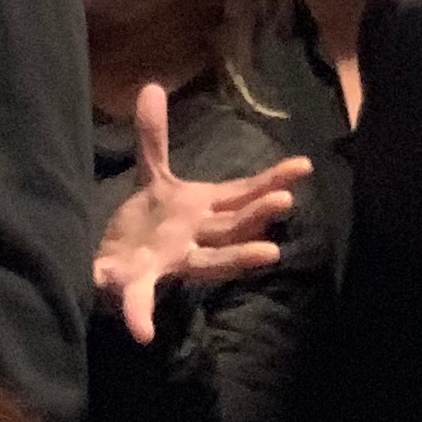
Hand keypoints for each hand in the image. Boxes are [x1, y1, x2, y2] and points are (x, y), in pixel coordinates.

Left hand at [94, 81, 311, 341]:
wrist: (119, 254)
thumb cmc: (148, 219)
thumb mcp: (150, 176)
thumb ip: (152, 135)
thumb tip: (150, 86)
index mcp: (201, 211)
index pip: (240, 195)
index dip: (270, 180)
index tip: (302, 167)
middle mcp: (195, 239)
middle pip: (231, 228)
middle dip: (256, 215)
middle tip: (284, 203)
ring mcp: (169, 261)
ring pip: (208, 263)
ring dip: (234, 259)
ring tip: (265, 255)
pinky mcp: (137, 281)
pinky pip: (137, 299)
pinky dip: (138, 315)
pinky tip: (143, 335)